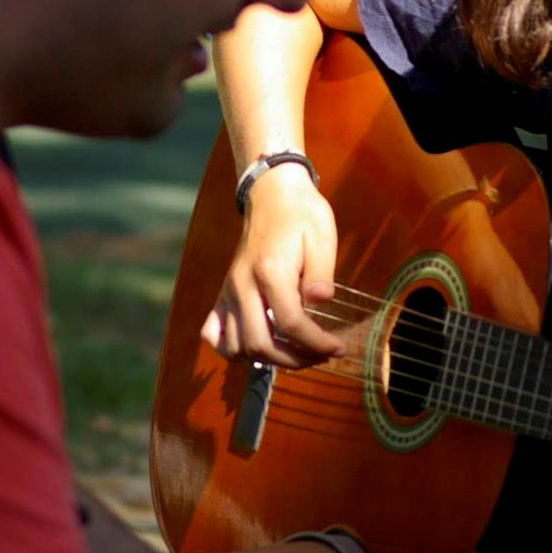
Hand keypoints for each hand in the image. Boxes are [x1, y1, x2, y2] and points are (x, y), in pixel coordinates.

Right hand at [201, 164, 343, 367]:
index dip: (316, 343)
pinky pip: (214, 333)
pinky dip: (232, 349)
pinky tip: (256, 347)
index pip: (290, 323)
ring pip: (236, 345)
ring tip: (297, 353)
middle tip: (321, 355)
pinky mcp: (224, 292)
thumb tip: (320, 301)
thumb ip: (320, 271)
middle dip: (294, 359)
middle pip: (259, 343)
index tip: (338, 348)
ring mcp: (229, 290)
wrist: (272, 193)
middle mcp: (243, 285)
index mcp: (270, 270)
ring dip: (267, 359)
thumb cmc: (302, 213)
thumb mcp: (321, 235)